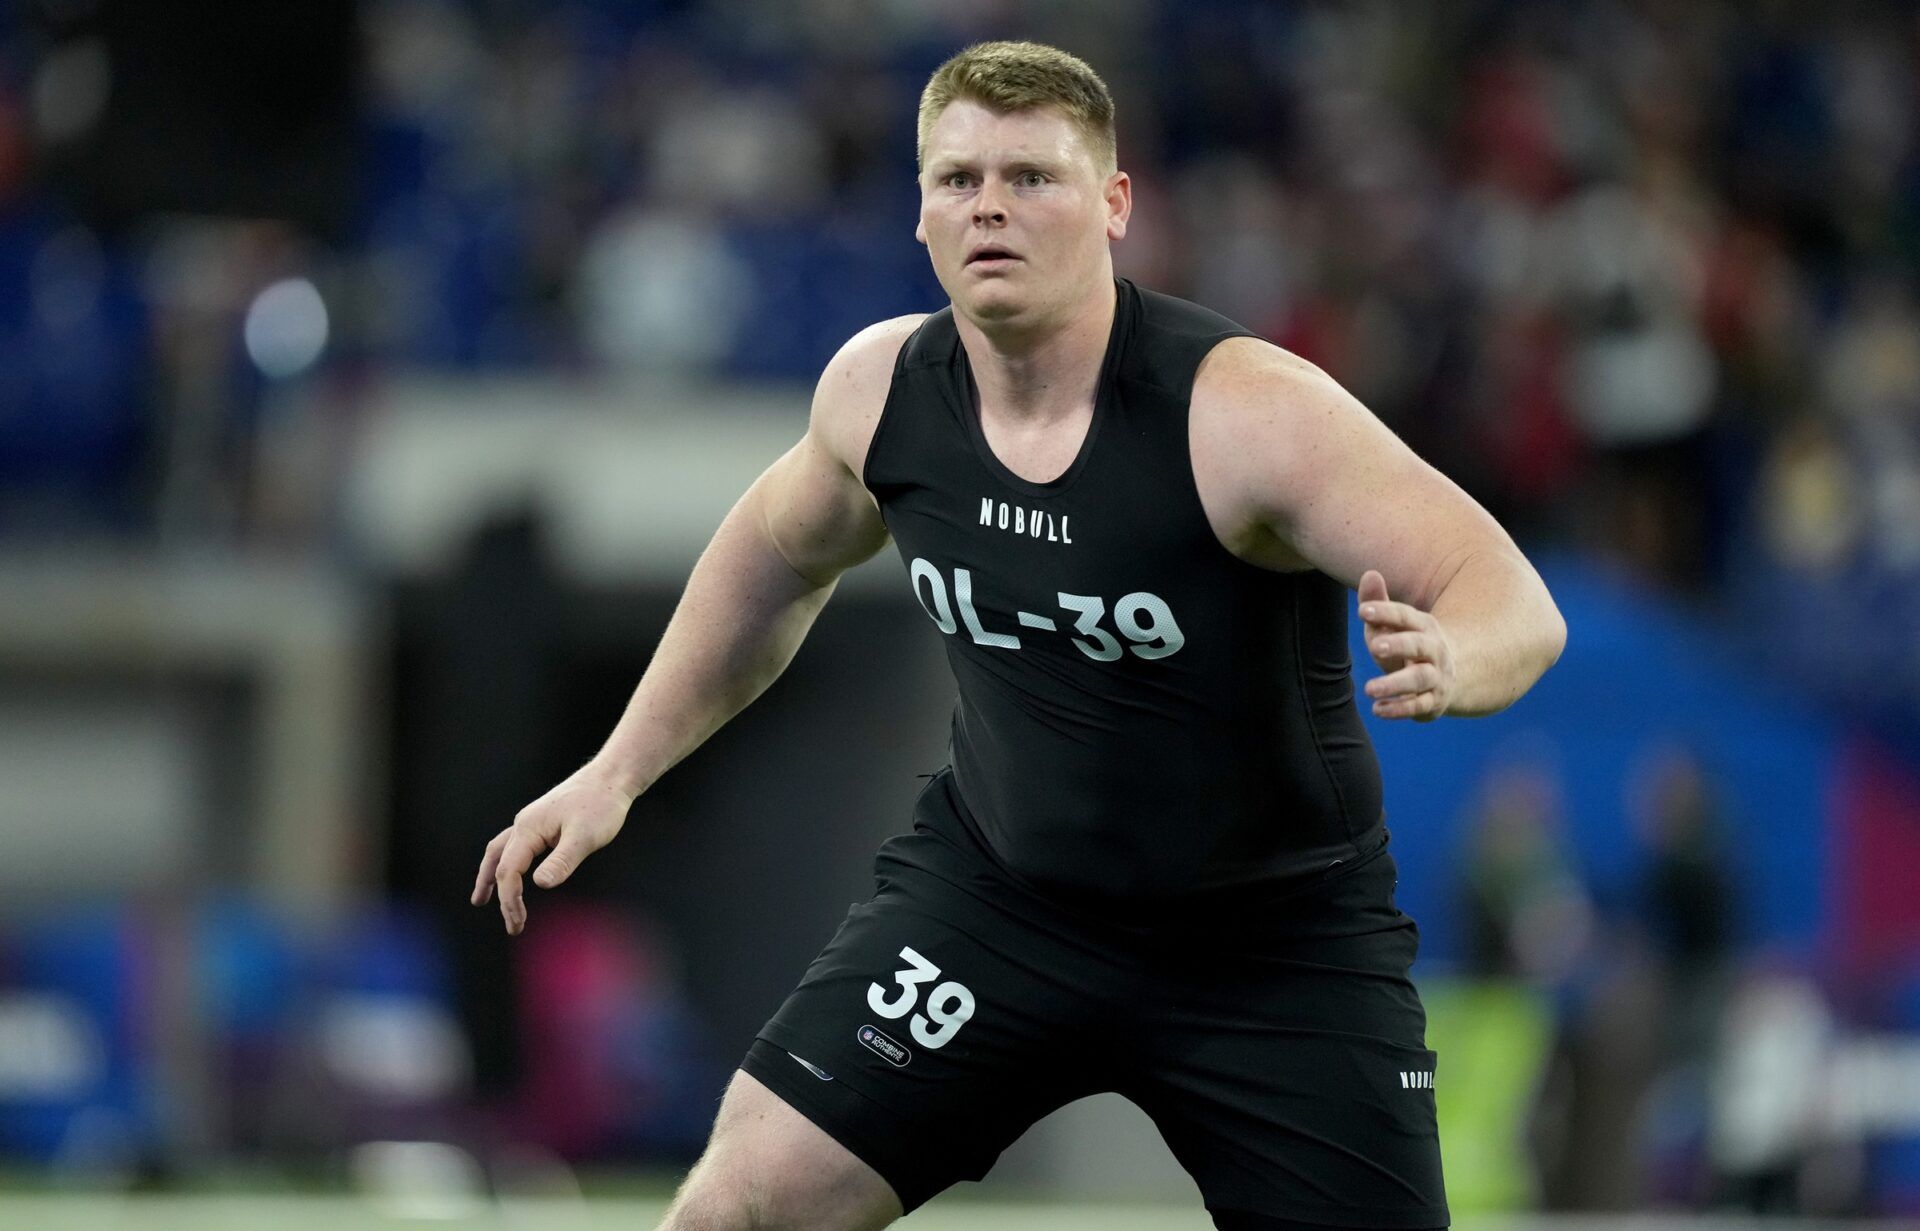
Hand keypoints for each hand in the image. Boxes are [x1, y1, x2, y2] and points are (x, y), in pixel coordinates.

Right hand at [471, 762, 635, 934]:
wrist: (611, 778)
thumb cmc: (601, 805)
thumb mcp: (584, 837)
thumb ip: (562, 861)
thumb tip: (540, 884)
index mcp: (528, 829)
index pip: (509, 871)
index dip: (510, 899)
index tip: (518, 923)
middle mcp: (524, 824)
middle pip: (499, 864)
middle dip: (501, 897)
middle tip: (513, 926)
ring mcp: (532, 822)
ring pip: (500, 852)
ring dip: (490, 877)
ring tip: (480, 899)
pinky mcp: (543, 822)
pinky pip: (515, 847)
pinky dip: (507, 863)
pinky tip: (516, 873)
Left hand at [1357, 569, 1454, 721]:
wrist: (1452, 675)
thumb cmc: (1409, 645)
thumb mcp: (1393, 625)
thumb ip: (1378, 603)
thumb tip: (1369, 574)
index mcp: (1423, 626)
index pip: (1405, 616)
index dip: (1385, 612)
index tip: (1363, 610)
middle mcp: (1433, 650)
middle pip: (1418, 645)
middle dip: (1399, 644)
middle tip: (1375, 646)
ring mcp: (1435, 677)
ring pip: (1419, 679)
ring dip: (1395, 684)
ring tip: (1369, 689)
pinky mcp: (1432, 702)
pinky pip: (1419, 706)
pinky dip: (1400, 709)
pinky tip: (1378, 709)